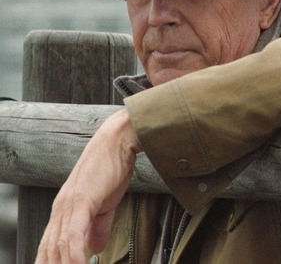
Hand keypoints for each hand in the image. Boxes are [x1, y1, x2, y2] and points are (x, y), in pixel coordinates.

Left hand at [35, 108, 141, 262]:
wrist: (118, 141)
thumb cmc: (111, 166)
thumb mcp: (106, 202)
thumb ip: (99, 226)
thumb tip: (96, 247)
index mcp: (65, 209)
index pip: (50, 245)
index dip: (50, 262)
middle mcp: (61, 209)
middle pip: (49, 249)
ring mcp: (69, 205)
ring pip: (58, 245)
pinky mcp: (81, 200)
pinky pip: (73, 234)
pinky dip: (73, 253)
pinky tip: (78, 262)